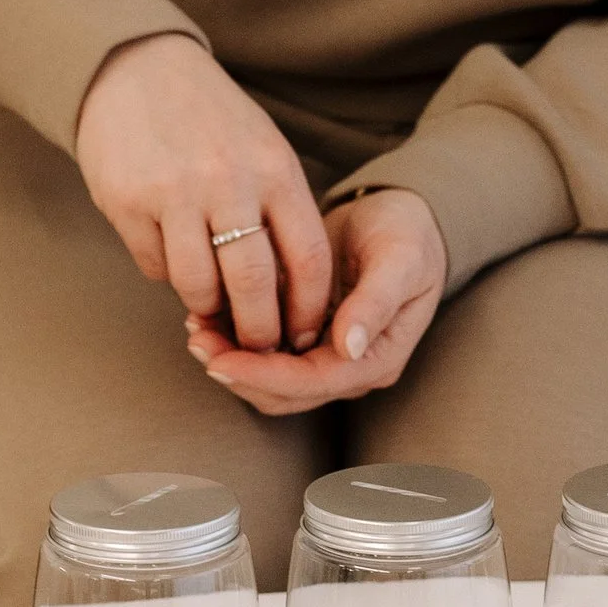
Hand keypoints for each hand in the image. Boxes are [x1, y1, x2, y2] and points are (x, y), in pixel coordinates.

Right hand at [73, 31, 332, 351]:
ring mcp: (176, 193)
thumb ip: (278, 210)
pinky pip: (155, 267)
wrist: (137, 68)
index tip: (304, 336)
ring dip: (207, 308)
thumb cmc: (211, 118)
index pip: (308, 258)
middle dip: (258, 331)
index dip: (309, 310)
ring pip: (199, 287)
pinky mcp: (129, 203)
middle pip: (254, 286)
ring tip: (209, 302)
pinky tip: (170, 251)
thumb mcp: (261, 148)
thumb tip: (293, 293)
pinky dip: (166, 273)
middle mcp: (230, 180)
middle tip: (256, 345)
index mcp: (274, 168)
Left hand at [186, 186, 448, 417]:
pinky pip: (268, 353)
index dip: (265, 376)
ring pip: (271, 379)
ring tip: (198, 329)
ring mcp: (328, 354)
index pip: (314, 382)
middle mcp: (350, 366)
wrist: (405, 214)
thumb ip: (376, 302)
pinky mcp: (309, 335)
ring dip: (233, 360)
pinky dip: (237, 340)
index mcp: (377, 357)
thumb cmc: (410, 234)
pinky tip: (212, 316)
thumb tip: (347, 345)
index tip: (223, 362)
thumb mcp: (401, 259)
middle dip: (239, 372)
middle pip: (285, 392)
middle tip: (198, 342)